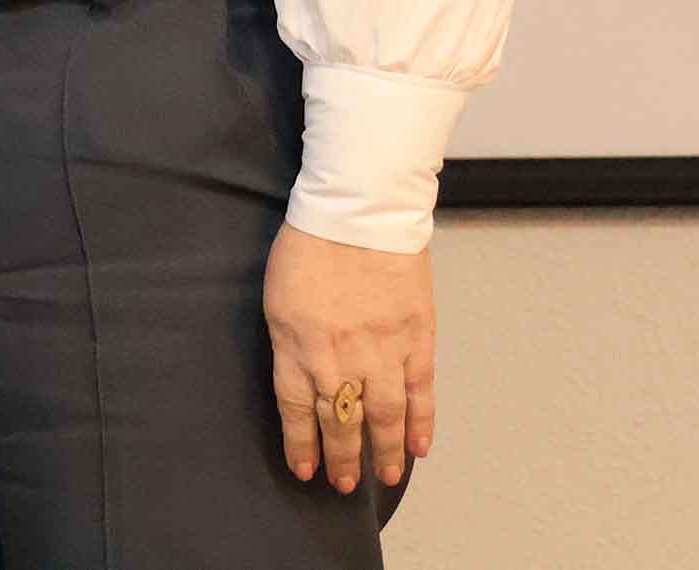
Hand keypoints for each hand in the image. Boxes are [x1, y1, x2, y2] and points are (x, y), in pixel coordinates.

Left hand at [264, 224, 437, 494]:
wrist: (360, 212)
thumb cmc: (310, 245)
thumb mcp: (278, 296)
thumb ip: (290, 341)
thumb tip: (302, 376)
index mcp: (296, 345)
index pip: (296, 410)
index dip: (301, 443)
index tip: (305, 470)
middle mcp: (337, 358)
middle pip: (339, 421)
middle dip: (341, 458)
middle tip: (342, 484)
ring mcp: (380, 352)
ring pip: (382, 417)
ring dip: (384, 453)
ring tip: (383, 477)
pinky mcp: (416, 341)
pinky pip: (420, 393)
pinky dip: (421, 424)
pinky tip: (418, 448)